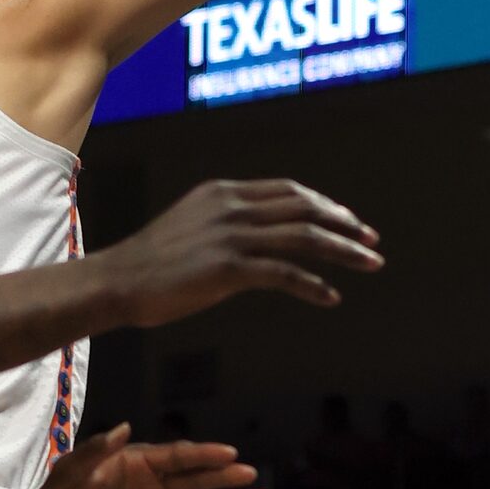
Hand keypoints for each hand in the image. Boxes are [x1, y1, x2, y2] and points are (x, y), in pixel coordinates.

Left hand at [32, 425, 272, 488]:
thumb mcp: (73, 469)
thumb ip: (97, 450)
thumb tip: (125, 428)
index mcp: (143, 463)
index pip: (180, 457)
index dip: (204, 455)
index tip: (230, 454)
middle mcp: (158, 486)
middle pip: (199, 480)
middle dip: (226, 477)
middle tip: (251, 474)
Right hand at [99, 178, 382, 325]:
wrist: (116, 282)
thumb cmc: (154, 262)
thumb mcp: (196, 225)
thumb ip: (232, 222)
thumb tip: (269, 235)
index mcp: (225, 193)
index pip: (290, 191)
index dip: (327, 205)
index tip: (351, 222)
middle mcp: (232, 207)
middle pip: (306, 208)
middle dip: (346, 225)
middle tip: (373, 242)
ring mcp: (231, 236)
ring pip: (304, 237)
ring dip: (344, 251)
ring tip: (371, 264)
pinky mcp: (228, 268)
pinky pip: (285, 274)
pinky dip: (314, 285)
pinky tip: (332, 297)